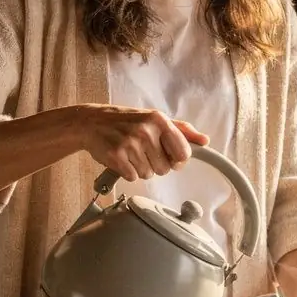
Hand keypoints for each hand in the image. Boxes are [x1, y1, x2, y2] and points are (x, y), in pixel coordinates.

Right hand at [78, 105, 208, 181]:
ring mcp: (130, 143)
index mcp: (160, 120)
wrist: (92, 122)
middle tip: (142, 151)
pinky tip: (121, 158)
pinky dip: (128, 172)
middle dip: (155, 164)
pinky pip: (133, 177)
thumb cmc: (126, 121)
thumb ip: (182, 130)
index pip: (183, 154)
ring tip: (130, 153)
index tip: (168, 155)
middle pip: (165, 169)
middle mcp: (146, 130)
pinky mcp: (116, 156)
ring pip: (149, 174)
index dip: (177, 160)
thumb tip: (205, 141)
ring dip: (140, 168)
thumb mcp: (155, 119)